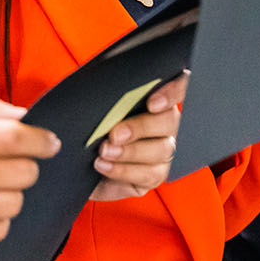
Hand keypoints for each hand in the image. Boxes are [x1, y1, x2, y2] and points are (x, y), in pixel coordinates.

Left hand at [90, 73, 187, 201]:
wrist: (80, 163)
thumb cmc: (92, 129)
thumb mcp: (98, 110)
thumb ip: (111, 101)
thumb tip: (111, 97)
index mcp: (156, 96)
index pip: (179, 86)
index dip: (173, 91)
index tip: (152, 103)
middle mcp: (166, 122)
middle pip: (169, 120)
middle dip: (142, 127)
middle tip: (115, 134)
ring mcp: (164, 149)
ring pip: (161, 149)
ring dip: (130, 151)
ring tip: (104, 151)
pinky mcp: (156, 174)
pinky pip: (149, 173)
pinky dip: (123, 170)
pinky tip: (104, 165)